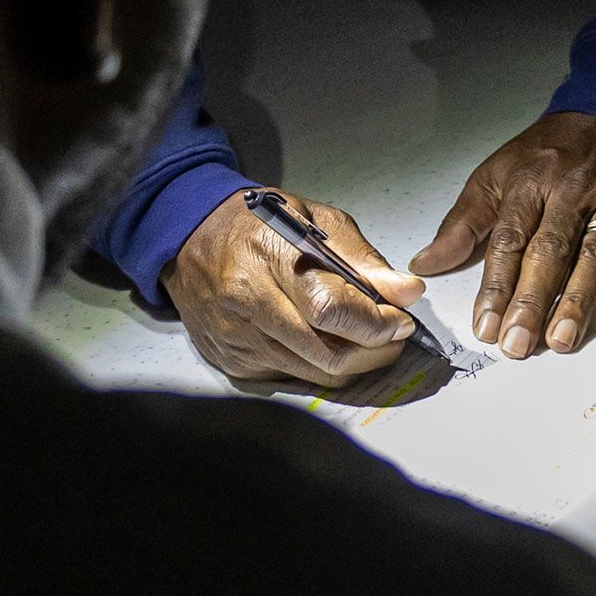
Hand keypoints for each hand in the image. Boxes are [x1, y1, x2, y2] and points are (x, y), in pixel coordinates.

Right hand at [163, 190, 424, 385]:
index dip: (375, 322)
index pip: (331, 309)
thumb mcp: (312, 219)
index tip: (401, 319)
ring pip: (316, 374)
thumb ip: (361, 259)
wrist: (188, 237)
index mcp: (267, 257)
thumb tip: (408, 292)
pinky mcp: (233, 362)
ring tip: (368, 338)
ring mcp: (237, 339)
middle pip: (328, 353)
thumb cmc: (255, 222)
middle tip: (393, 333)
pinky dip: (321, 365)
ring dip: (355, 362)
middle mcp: (247, 303)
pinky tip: (327, 341)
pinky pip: (294, 377)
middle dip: (375, 350)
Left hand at [412, 110, 595, 358]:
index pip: (509, 240)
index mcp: (529, 183)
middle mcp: (572, 192)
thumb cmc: (552, 151)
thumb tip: (425, 264)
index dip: (495, 286)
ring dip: (580, 298)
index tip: (485, 327)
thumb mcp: (499, 173)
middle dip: (531, 300)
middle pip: (550, 251)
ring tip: (562, 339)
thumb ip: (464, 223)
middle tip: (517, 345)